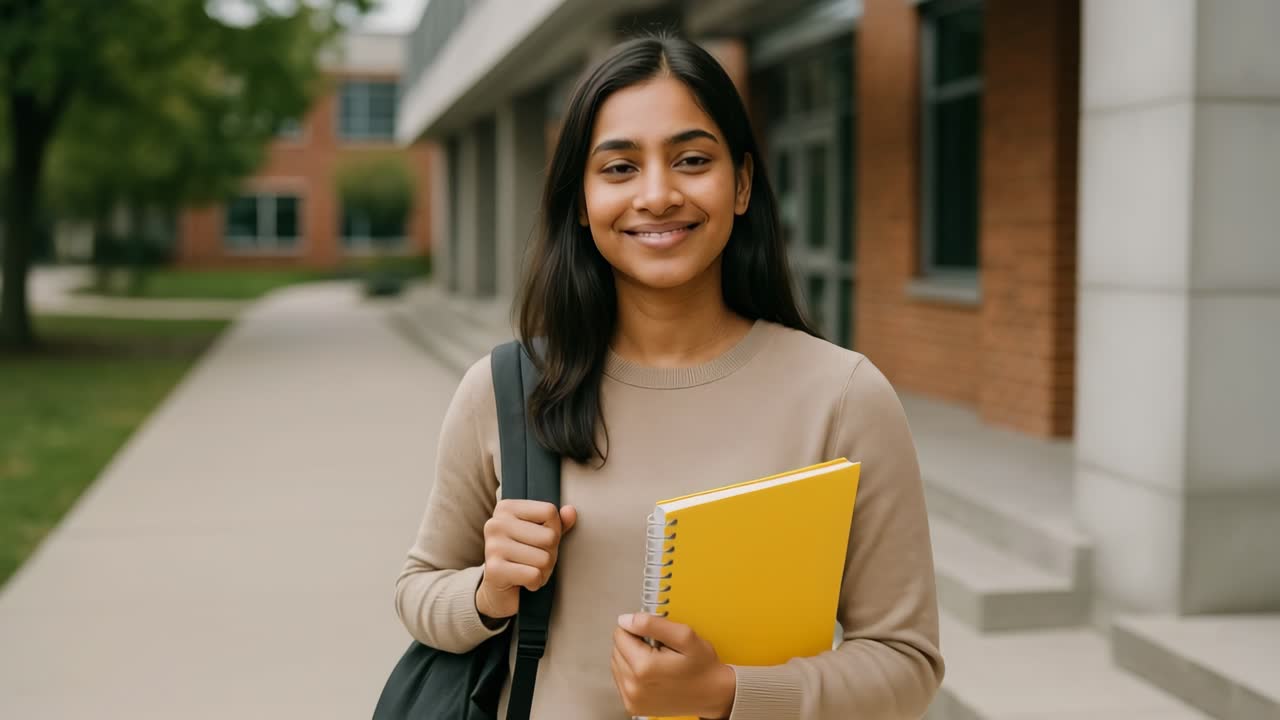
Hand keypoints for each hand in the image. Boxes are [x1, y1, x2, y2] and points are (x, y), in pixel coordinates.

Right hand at [475, 500, 576, 620]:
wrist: (498, 592)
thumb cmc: (522, 558)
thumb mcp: (541, 535)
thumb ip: (556, 523)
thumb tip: (570, 511)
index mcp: (506, 508)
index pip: (549, 511)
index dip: (554, 530)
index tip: (540, 541)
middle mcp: (496, 524)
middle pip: (549, 537)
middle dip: (550, 554)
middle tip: (535, 561)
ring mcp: (493, 546)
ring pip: (544, 559)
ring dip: (544, 571)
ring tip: (529, 571)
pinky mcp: (494, 570)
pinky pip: (534, 575)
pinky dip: (535, 583)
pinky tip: (523, 582)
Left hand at [611, 613, 736, 718]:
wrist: (712, 694)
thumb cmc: (702, 667)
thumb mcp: (684, 636)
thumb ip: (652, 624)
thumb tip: (626, 620)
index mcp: (644, 667)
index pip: (620, 634)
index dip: (637, 629)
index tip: (654, 636)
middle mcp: (633, 686)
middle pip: (617, 649)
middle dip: (634, 643)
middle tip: (659, 649)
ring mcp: (632, 699)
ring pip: (617, 663)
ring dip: (632, 658)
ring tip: (657, 661)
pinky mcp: (632, 706)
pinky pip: (621, 680)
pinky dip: (632, 673)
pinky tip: (652, 674)